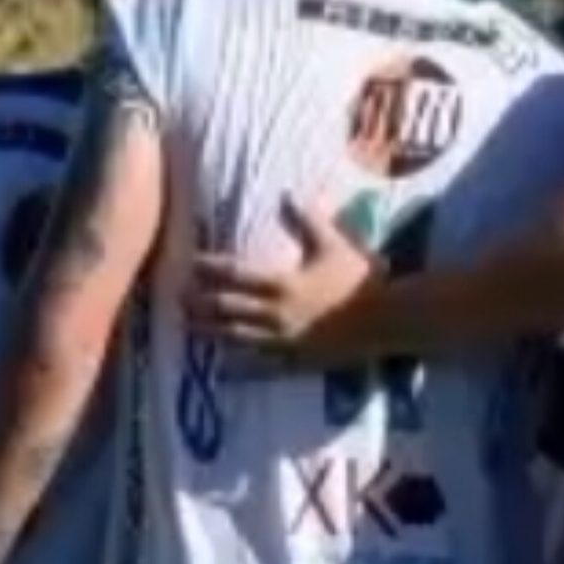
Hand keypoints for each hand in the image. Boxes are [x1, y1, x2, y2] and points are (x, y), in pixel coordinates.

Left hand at [182, 196, 374, 366]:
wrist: (384, 322)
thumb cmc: (359, 281)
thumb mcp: (334, 245)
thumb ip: (307, 221)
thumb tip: (287, 195)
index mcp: (281, 284)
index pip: (234, 273)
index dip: (209, 268)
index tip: (191, 263)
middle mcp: (274, 314)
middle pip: (226, 308)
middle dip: (199, 302)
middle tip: (178, 299)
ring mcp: (282, 341)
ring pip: (236, 337)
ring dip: (210, 332)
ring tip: (190, 328)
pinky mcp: (294, 362)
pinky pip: (260, 367)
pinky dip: (238, 368)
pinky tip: (223, 368)